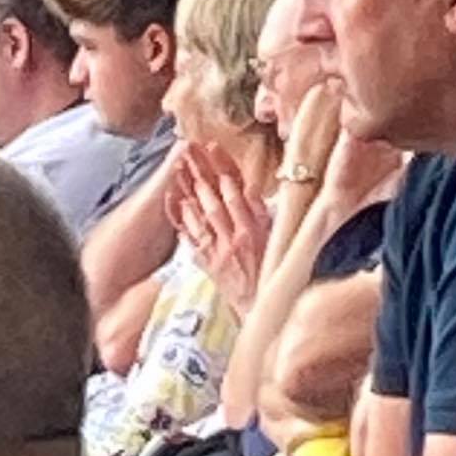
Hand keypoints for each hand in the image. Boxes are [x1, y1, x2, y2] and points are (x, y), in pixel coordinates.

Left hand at [170, 145, 270, 300]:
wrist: (262, 308)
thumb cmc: (274, 272)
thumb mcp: (278, 240)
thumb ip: (265, 215)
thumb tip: (251, 190)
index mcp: (256, 232)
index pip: (237, 193)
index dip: (224, 169)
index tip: (213, 148)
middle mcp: (235, 239)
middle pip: (214, 200)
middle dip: (201, 172)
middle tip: (188, 150)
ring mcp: (218, 252)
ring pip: (201, 215)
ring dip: (189, 190)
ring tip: (179, 168)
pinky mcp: (207, 263)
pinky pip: (192, 237)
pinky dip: (183, 218)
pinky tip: (177, 201)